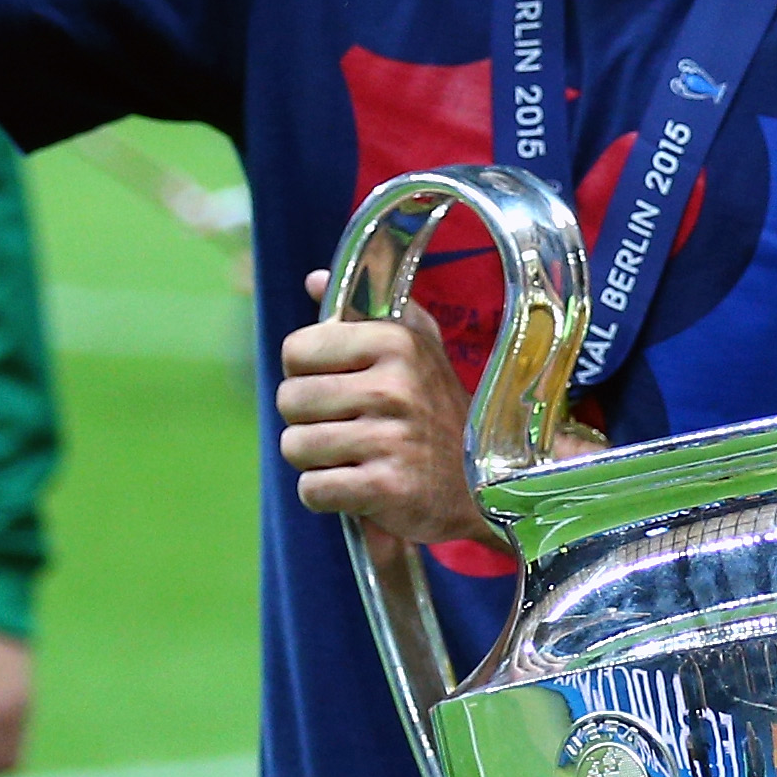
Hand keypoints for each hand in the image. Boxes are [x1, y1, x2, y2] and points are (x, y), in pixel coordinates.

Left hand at [277, 278, 497, 548]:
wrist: (487, 486)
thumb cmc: (438, 414)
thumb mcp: (417, 349)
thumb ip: (366, 311)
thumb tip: (314, 280)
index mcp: (396, 342)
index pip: (296, 350)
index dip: (308, 373)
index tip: (341, 386)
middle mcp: (395, 387)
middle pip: (289, 400)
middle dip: (308, 420)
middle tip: (349, 429)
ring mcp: (393, 440)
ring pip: (295, 446)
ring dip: (316, 460)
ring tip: (356, 458)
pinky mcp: (389, 489)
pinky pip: (313, 490)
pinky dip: (327, 497)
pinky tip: (360, 488)